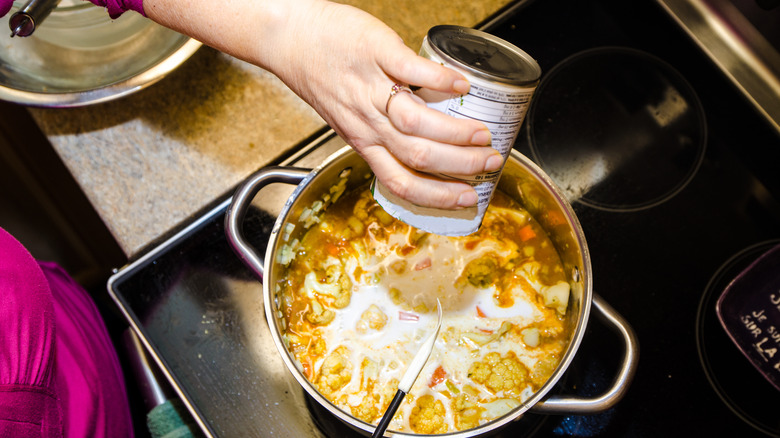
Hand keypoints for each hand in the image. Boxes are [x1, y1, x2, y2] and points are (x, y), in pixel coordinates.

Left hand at [145, 0, 501, 208]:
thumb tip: (424, 145)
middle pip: (418, 156)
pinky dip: (441, 80)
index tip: (466, 198)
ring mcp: (371, 88)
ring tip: (483, 133)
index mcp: (363, 142)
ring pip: (416, 122)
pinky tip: (462, 86)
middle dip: (460, 166)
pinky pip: (412, 70)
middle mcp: (366, 122)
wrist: (291, 39)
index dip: (437, 196)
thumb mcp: (348, 118)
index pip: (401, 182)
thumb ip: (380, 134)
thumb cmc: (320, 76)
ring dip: (456, 132)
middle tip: (490, 162)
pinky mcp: (376, 52)